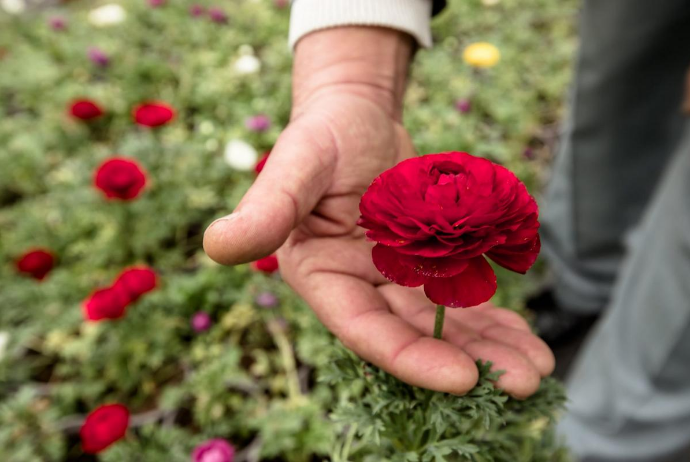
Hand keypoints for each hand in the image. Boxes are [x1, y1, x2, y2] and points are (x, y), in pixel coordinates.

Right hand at [204, 27, 553, 397]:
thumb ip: (267, 209)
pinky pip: (461, 298)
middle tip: (525, 383)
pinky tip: (525, 338)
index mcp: (322, 278)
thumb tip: (218, 245)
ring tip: (538, 370)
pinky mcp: (425, 265)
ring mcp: (395, 280)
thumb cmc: (321, 135)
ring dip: (490, 348)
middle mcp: (359, 289)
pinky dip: (493, 319)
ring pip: (445, 325)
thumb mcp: (295, 165)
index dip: (410, 358)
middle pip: (414, 336)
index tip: (462, 378)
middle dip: (467, 362)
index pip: (365, 330)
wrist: (356, 116)